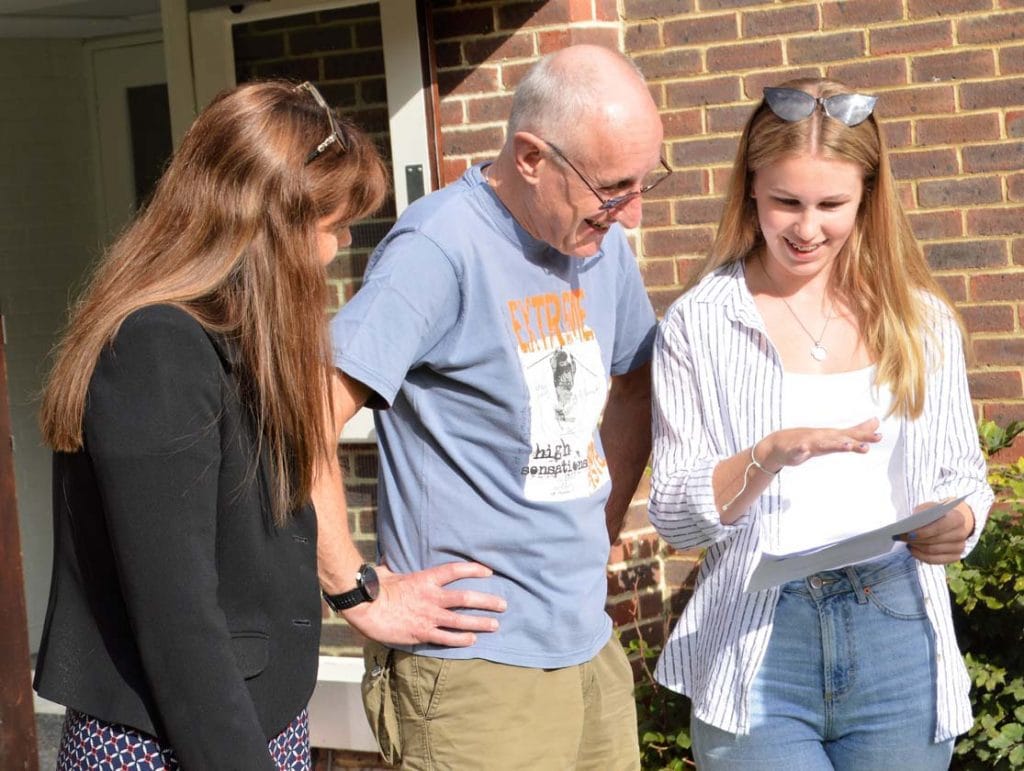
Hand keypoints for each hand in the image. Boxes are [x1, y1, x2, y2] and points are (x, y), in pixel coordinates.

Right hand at [342, 562, 506, 646]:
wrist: (365, 608)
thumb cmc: (376, 588)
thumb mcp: (390, 572)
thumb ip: (397, 567)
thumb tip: (390, 559)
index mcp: (425, 579)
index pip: (455, 570)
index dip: (474, 570)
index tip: (488, 572)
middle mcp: (432, 597)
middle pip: (466, 597)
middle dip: (487, 601)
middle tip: (503, 604)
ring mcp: (428, 616)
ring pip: (461, 620)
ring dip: (480, 622)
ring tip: (495, 624)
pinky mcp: (422, 633)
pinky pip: (446, 638)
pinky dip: (461, 639)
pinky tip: (472, 640)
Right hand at [761, 417, 881, 470]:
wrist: (779, 444)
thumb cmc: (809, 440)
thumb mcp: (834, 437)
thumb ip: (856, 432)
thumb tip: (877, 423)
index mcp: (831, 437)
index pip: (850, 436)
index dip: (864, 437)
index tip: (879, 436)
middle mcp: (822, 438)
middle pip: (839, 440)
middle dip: (853, 442)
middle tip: (866, 445)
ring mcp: (808, 443)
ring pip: (822, 445)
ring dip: (833, 445)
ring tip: (846, 446)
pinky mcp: (794, 451)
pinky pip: (797, 451)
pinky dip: (801, 450)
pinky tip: (804, 449)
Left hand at [897, 502, 974, 564]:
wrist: (948, 520)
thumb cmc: (935, 513)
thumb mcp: (927, 508)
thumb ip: (920, 514)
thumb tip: (908, 525)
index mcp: (957, 518)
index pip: (939, 527)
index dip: (923, 531)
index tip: (908, 533)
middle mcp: (961, 534)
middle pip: (934, 541)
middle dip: (915, 540)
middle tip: (900, 537)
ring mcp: (959, 547)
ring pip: (932, 551)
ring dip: (916, 547)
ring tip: (905, 542)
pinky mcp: (954, 557)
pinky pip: (934, 560)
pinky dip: (920, 556)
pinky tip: (912, 549)